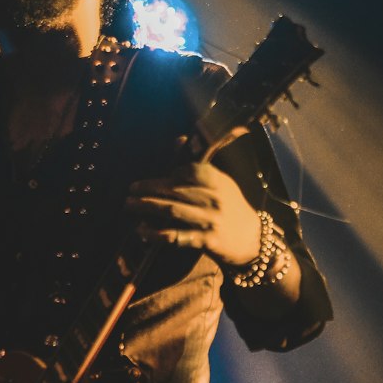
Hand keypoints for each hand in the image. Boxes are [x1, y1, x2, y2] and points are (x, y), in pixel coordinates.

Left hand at [126, 153, 261, 267]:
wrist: (254, 243)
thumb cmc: (232, 210)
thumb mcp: (222, 185)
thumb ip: (199, 167)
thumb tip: (177, 140)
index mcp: (219, 182)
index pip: (191, 171)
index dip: (171, 174)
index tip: (157, 180)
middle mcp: (215, 199)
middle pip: (175, 190)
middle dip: (149, 189)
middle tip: (130, 190)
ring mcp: (210, 221)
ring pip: (172, 210)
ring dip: (147, 207)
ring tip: (129, 205)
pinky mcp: (206, 241)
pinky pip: (176, 236)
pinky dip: (156, 233)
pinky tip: (142, 231)